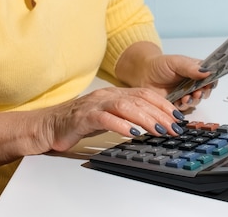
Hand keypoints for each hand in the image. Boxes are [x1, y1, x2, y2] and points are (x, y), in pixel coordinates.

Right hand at [41, 86, 186, 152]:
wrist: (49, 125)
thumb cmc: (79, 123)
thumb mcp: (109, 116)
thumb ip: (128, 116)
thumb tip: (156, 124)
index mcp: (115, 94)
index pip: (145, 94)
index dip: (164, 105)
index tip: (179, 118)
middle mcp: (107, 96)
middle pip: (139, 100)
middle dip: (160, 114)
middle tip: (175, 128)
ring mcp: (95, 105)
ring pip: (125, 106)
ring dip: (146, 119)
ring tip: (160, 130)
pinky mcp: (83, 117)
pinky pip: (105, 118)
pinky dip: (120, 125)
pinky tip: (132, 133)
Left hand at [143, 53, 215, 110]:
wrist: (142, 74)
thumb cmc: (159, 65)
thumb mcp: (176, 62)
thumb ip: (191, 67)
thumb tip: (207, 72)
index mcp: (195, 70)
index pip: (210, 76)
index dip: (212, 80)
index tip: (211, 83)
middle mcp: (192, 83)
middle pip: (205, 90)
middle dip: (203, 93)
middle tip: (199, 92)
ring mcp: (185, 93)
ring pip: (196, 100)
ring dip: (194, 100)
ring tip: (187, 98)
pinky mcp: (177, 103)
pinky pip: (184, 108)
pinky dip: (184, 107)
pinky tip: (180, 102)